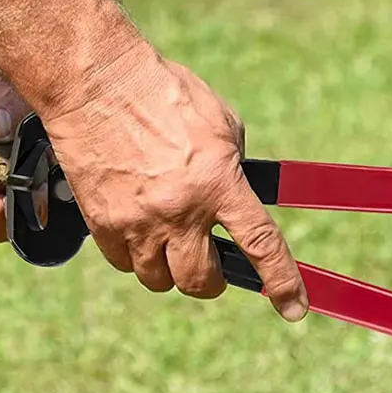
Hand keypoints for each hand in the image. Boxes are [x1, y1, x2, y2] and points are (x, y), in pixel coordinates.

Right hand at [45, 43, 308, 321]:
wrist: (97, 84)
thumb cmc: (160, 92)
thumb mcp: (218, 122)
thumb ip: (231, 167)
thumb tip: (234, 198)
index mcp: (217, 181)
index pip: (260, 244)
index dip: (282, 283)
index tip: (294, 308)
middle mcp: (179, 209)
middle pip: (202, 281)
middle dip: (211, 279)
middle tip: (208, 261)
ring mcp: (137, 220)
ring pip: (159, 279)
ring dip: (168, 268)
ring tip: (165, 240)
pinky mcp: (102, 222)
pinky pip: (123, 263)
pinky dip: (132, 255)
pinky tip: (135, 229)